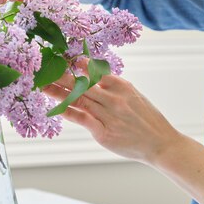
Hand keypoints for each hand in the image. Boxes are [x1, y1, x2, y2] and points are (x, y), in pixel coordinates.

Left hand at [43, 70, 183, 165]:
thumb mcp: (135, 96)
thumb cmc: (148, 120)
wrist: (160, 143)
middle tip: (46, 68)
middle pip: (83, 84)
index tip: (64, 59)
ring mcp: (109, 115)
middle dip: (62, 76)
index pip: (96, 71)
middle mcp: (114, 99)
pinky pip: (82, 118)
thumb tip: (94, 76)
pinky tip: (56, 106)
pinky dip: (68, 111)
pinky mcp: (104, 133)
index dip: (79, 65)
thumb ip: (115, 87)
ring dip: (59, 92)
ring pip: (79, 100)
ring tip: (43, 85)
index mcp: (123, 87)